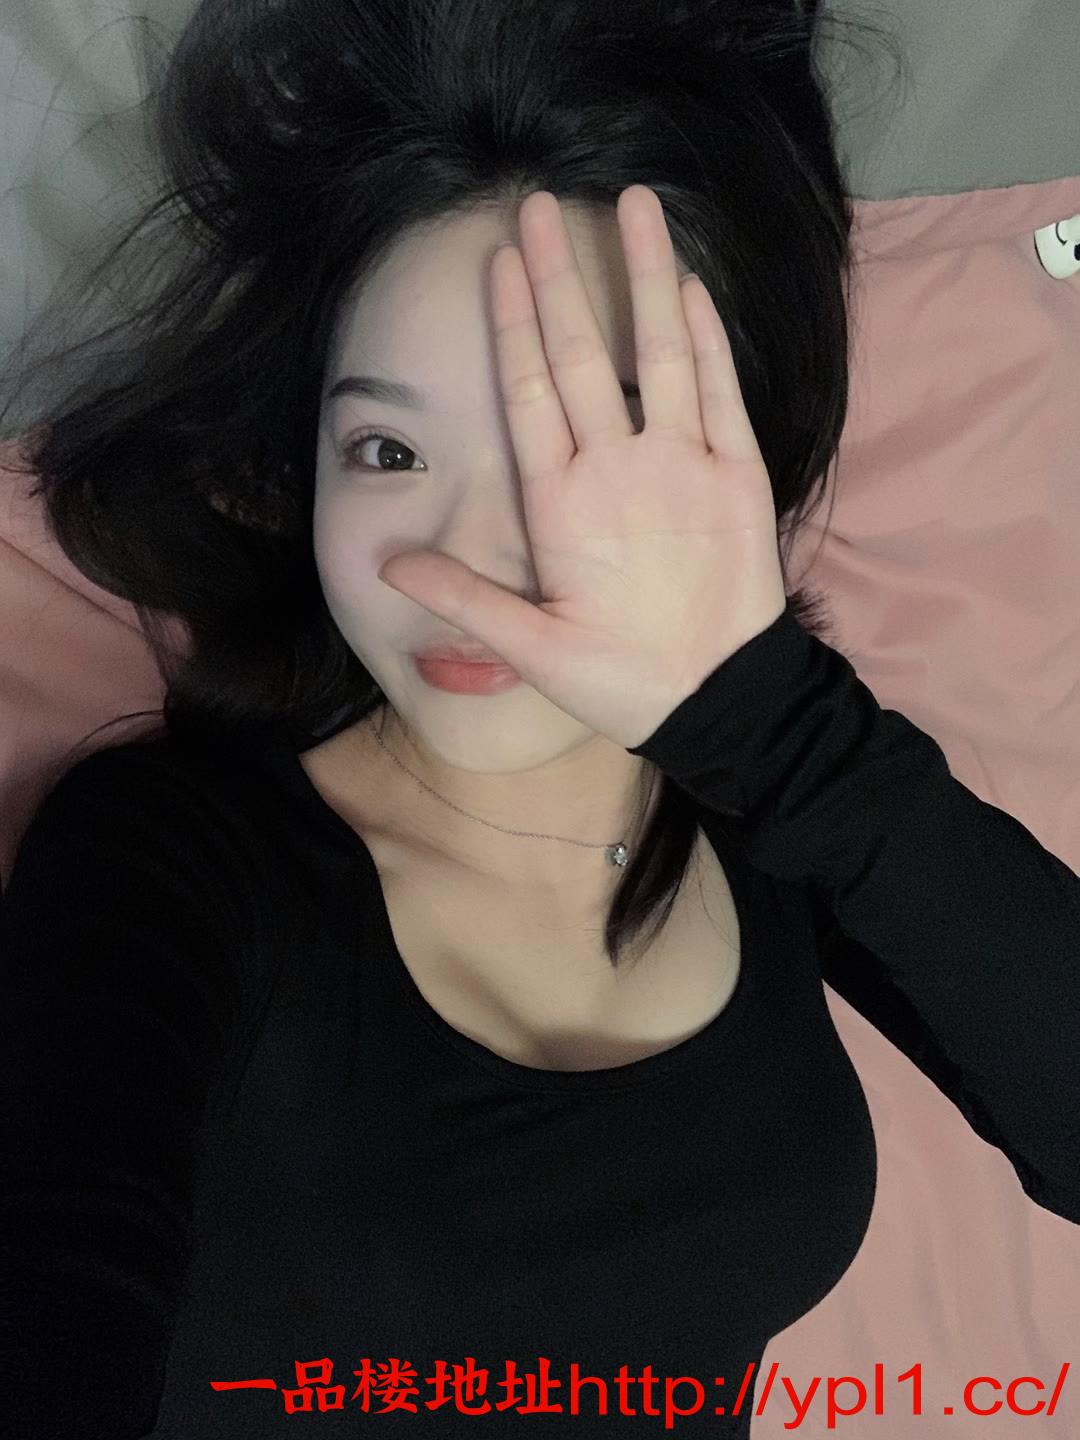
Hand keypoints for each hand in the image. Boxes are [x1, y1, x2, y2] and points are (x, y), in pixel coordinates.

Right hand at [377, 184, 788, 750]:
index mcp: (562, 504)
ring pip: (661, 351)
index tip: (503, 260)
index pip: (529, 392)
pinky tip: (690, 285)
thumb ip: (463, 597)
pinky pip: (721, 388)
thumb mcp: (531, 649)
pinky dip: (708, 334)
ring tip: (636, 202)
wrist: (724, 701)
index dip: (513, 322)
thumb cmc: (625, 679)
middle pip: (583, 354)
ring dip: (646, 273)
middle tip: (541, 207)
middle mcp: (620, 467)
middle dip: (560, 275)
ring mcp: (685, 463)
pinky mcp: (739, 473)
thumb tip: (390, 566)